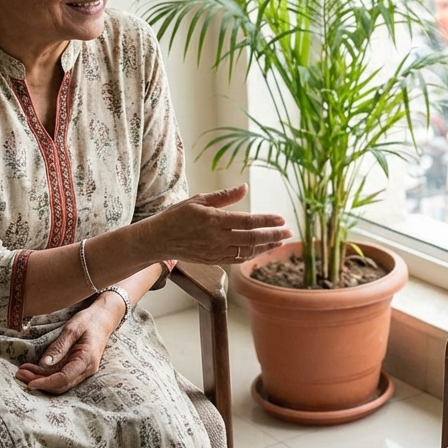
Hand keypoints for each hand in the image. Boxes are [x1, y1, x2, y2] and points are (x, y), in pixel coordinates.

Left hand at [15, 302, 116, 393]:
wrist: (105, 317)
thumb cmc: (89, 320)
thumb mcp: (72, 329)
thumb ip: (59, 347)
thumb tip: (44, 363)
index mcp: (87, 359)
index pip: (64, 378)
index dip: (46, 382)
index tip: (29, 382)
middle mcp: (87, 369)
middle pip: (61, 384)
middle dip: (39, 382)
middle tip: (19, 374)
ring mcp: (83, 370)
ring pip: (60, 383)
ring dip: (41, 379)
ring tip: (22, 371)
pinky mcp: (78, 367)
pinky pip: (62, 376)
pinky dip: (47, 375)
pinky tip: (33, 368)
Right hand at [145, 184, 289, 263]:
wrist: (158, 240)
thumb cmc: (177, 216)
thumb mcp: (199, 200)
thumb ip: (224, 197)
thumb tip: (244, 187)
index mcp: (215, 220)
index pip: (248, 221)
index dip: (267, 221)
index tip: (282, 219)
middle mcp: (217, 238)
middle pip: (252, 239)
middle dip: (274, 236)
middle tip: (289, 232)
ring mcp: (215, 251)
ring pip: (247, 252)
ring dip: (265, 247)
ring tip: (279, 242)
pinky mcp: (213, 260)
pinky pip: (237, 259)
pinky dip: (251, 255)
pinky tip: (260, 250)